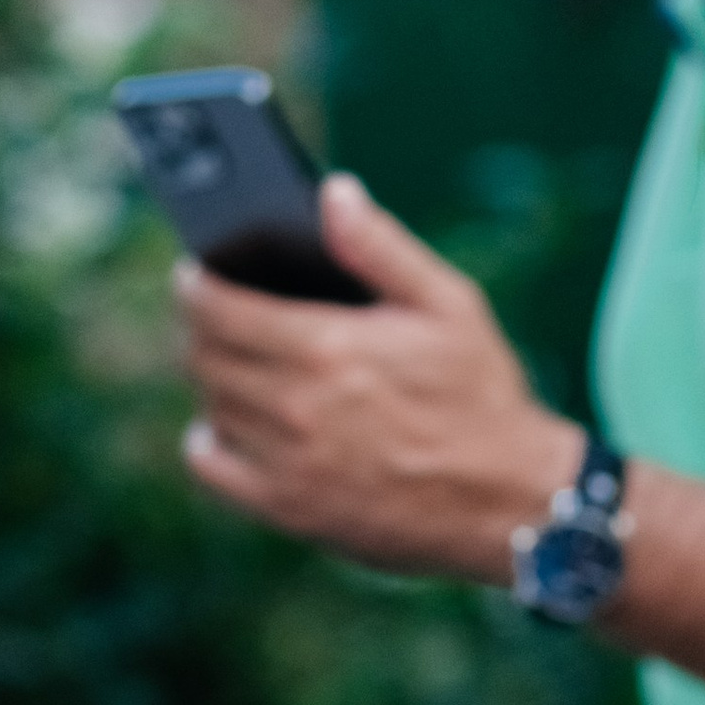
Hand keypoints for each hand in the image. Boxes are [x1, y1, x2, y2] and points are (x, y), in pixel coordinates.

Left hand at [178, 174, 578, 581]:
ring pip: (209, 406)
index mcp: (330, 346)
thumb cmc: (483, 396)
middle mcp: (298, 407)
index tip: (195, 273)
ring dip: (212, 379)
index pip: (219, 307)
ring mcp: (290, 463)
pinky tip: (231, 424)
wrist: (509, 503)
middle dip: (200, 327)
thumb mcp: (449, 305)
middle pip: (204, 356)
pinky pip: (211, 468)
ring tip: (236, 362)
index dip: (196, 284)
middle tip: (215, 315)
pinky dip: (207, 441)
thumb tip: (332, 194)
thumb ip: (381, 248)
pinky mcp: (291, 509)